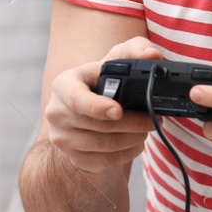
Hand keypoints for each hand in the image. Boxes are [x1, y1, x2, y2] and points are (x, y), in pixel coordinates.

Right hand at [43, 36, 161, 173]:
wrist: (87, 107)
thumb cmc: (104, 79)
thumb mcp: (116, 58)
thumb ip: (136, 49)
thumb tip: (153, 56)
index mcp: (64, 85)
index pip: (77, 99)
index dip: (97, 107)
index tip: (118, 111)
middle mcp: (56, 113)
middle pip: (98, 126)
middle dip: (134, 124)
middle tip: (155, 120)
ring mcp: (62, 139)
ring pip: (104, 146)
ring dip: (134, 139)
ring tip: (148, 129)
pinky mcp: (73, 158)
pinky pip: (103, 162)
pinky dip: (126, 154)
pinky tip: (136, 143)